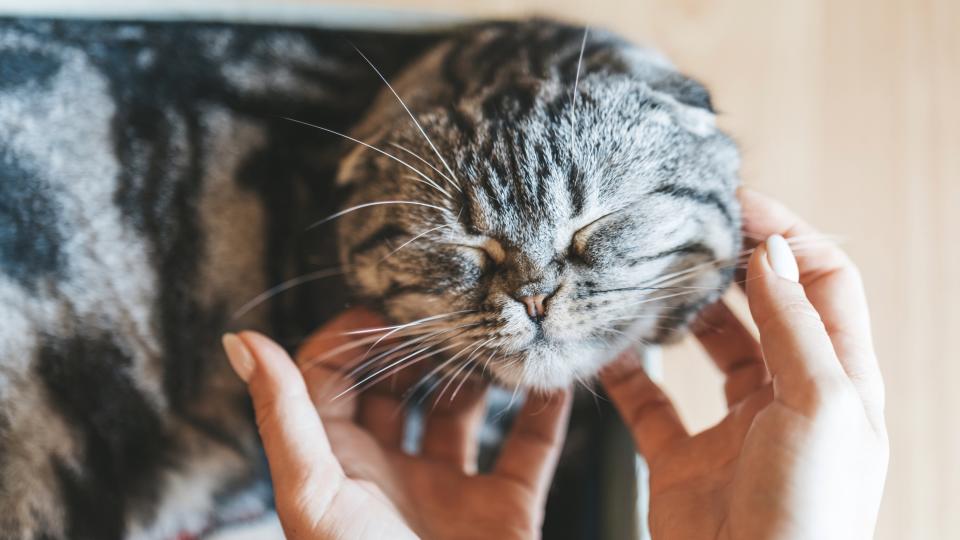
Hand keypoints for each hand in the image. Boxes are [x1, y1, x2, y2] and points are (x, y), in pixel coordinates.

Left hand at [222, 309, 571, 539]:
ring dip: (479, 372)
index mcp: (336, 466)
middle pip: (398, 387)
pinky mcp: (503, 511)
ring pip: (462, 411)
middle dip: (420, 345)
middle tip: (448, 310)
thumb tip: (242, 341)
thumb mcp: (314, 495)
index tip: (390, 304)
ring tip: (496, 332)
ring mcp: (448, 491)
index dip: (353, 335)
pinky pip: (529, 449)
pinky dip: (546, 412)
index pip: (331, 376)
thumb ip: (284, 415)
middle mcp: (389, 472)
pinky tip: (555, 375)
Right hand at [600, 188, 888, 539]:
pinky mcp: (685, 457)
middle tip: (692, 228)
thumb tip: (773, 254)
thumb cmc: (805, 513)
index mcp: (841, 382)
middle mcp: (792, 398)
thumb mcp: (819, 405)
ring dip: (686, 312)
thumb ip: (795, 326)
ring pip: (712, 350)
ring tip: (655, 276)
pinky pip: (652, 402)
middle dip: (736, 264)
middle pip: (769, 308)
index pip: (825, 283)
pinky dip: (630, 374)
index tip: (740, 204)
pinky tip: (610, 348)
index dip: (789, 236)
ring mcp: (737, 428)